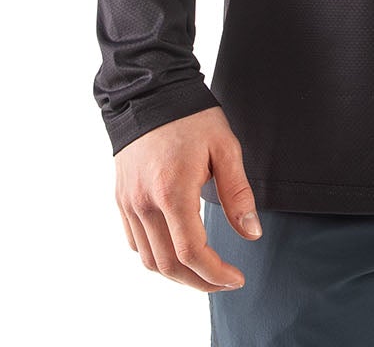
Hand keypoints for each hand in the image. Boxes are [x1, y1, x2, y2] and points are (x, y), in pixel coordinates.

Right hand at [114, 106, 262, 291]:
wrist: (150, 91)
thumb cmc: (191, 117)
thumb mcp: (225, 148)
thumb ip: (238, 194)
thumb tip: (251, 234)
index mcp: (172, 191)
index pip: (191, 253)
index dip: (216, 274)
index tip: (236, 278)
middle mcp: (145, 203)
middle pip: (168, 265)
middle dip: (200, 281)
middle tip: (225, 280)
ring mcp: (129, 203)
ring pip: (149, 260)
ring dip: (177, 274)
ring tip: (204, 270)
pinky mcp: (121, 199)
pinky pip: (134, 242)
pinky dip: (156, 256)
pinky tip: (177, 250)